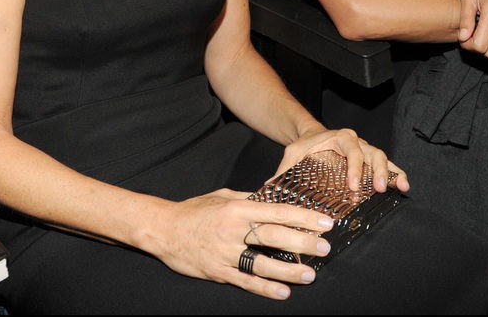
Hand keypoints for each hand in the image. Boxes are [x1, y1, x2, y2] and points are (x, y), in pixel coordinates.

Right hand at [154, 188, 335, 299]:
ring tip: (309, 274)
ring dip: (288, 269)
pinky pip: (245, 281)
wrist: (164, 229)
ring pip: (262, 263)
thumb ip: (248, 199)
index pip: (276, 211)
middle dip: (301, 242)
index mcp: (237, 208)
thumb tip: (273, 199)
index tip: (323, 221)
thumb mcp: (222, 196)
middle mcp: (233, 230)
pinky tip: (283, 292)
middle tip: (323, 247)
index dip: (302, 216)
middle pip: (273, 236)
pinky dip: (265, 288)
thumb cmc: (195, 210)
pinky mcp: (218, 271)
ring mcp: (225, 252)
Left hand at [274, 126, 408, 194]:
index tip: (353, 186)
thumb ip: (283, 169)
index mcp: (340, 138)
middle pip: (372, 153)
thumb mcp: (293, 154)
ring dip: (390, 173)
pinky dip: (396, 173)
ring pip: (383, 158)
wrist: (313, 139)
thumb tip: (267, 186)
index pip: (352, 150)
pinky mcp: (370, 161)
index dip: (354, 168)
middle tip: (377, 189)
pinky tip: (403, 185)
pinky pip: (387, 165)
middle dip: (377, 171)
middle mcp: (357, 142)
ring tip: (396, 187)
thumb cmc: (305, 146)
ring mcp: (365, 150)